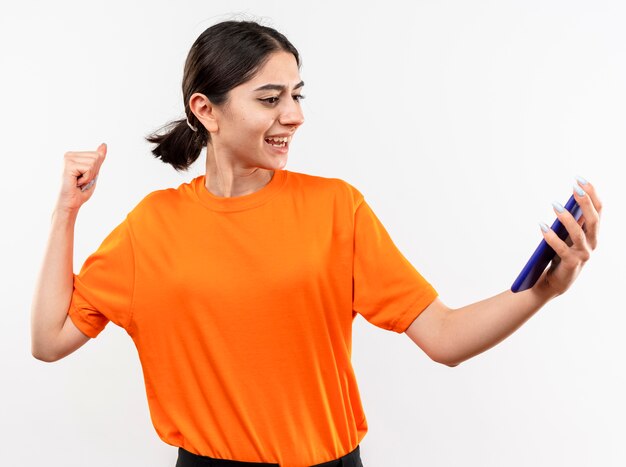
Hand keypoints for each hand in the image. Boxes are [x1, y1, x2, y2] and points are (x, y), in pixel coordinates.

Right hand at [55, 143, 106, 212]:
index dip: (95, 169)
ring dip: (89, 176)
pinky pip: (88, 168)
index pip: (97, 155)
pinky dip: (86, 179)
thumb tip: (104, 144)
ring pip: (93, 162)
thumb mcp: (93, 171)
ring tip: (79, 181)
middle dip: (93, 172)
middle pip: (96, 157)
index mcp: (74, 155)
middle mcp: (69, 154)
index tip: (84, 177)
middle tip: (82, 180)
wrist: (71, 203)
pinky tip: (76, 182)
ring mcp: (67, 158)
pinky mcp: (68, 165)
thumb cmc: (81, 190)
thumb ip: (98, 158)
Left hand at [534, 178, 601, 297]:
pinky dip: (552, 238)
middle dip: (585, 202)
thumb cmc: (559, 254)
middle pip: (593, 219)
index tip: (581, 180)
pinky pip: (562, 249)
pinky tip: (542, 227)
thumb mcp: (567, 235)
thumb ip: (570, 221)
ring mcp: (583, 254)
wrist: (554, 282)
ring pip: (578, 234)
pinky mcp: (572, 264)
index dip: (592, 194)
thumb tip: (563, 202)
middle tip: (574, 188)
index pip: (598, 210)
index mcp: (593, 233)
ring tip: (555, 206)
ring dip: (567, 218)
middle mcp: (592, 243)